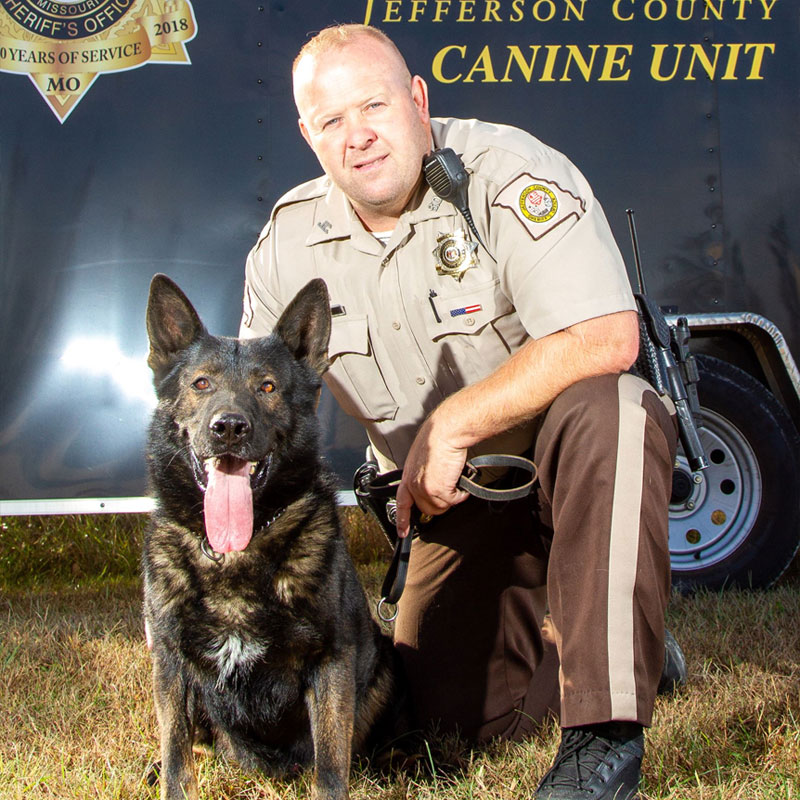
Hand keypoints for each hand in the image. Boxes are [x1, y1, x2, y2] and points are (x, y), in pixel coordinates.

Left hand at [394, 415, 470, 537]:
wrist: (446, 432)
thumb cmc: (438, 439)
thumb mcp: (422, 459)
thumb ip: (423, 475)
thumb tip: (433, 484)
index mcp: (408, 476)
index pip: (402, 503)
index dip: (402, 520)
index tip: (403, 532)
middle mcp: (414, 484)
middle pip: (427, 509)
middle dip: (441, 503)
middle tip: (449, 490)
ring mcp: (424, 489)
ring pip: (441, 507)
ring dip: (451, 497)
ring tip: (455, 481)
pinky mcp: (438, 490)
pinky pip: (453, 502)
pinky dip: (460, 494)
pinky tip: (460, 482)